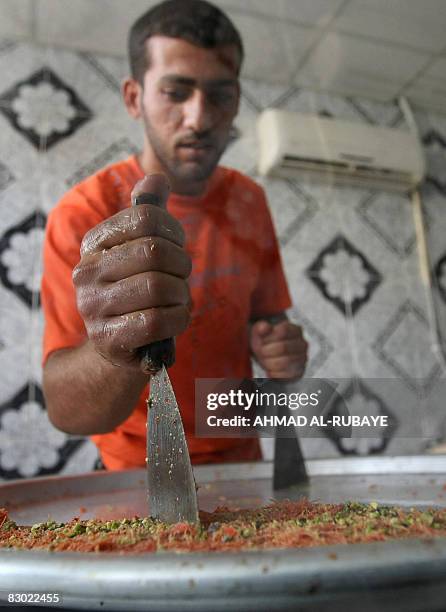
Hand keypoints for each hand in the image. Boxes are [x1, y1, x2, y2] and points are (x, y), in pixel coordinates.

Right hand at [72, 174, 191, 369]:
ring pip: (158, 287)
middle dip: (181, 264)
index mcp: (94, 243)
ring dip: (181, 293)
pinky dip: (179, 318)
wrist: (116, 344)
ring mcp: (94, 306)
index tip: (176, 244)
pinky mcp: (109, 338)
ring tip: (178, 298)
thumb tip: (157, 178)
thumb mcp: (138, 249)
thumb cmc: (134, 290)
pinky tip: (176, 316)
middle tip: (181, 275)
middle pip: (154, 252)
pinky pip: (158, 320)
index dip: (173, 230)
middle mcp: (87, 271)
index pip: (145, 217)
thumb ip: (147, 212)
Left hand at [250, 319, 307, 378]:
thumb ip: (260, 328)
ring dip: (268, 363)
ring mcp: (303, 359)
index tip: (263, 340)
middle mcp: (302, 344)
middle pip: (283, 347)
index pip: (283, 330)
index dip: (269, 336)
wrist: (269, 357)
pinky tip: (270, 370)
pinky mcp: (299, 373)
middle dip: (266, 351)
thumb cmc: (264, 342)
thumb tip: (265, 327)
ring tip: (265, 361)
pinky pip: (286, 375)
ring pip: (284, 362)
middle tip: (261, 352)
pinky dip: (274, 373)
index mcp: (295, 330)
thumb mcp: (259, 332)